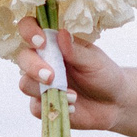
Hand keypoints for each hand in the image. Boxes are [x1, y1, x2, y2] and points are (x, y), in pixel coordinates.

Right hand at [13, 15, 128, 129]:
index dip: (29, 31)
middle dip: (33, 66)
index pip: (31, 29)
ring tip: (73, 95)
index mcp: (54, 44)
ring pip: (25, 84)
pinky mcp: (43, 105)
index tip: (41, 41)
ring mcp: (41, 84)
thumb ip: (75, 51)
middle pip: (23, 58)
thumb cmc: (104, 75)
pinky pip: (36, 107)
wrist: (114, 104)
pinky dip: (54, 106)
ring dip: (45, 90)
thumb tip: (61, 33)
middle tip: (51, 76)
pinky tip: (72, 106)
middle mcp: (43, 62)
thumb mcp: (94, 61)